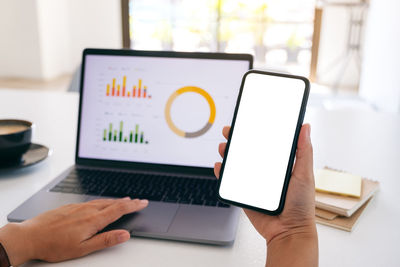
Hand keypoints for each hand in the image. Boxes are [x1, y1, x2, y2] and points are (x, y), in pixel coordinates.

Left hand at [0, 197, 147, 265]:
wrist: (30, 236)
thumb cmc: (54, 245)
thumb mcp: (83, 248)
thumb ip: (105, 240)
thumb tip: (125, 234)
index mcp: (93, 220)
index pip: (119, 209)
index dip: (133, 205)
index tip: (143, 202)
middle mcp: (87, 210)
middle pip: (113, 203)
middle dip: (128, 201)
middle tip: (138, 200)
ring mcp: (77, 207)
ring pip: (102, 201)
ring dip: (115, 200)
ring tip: (124, 200)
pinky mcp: (69, 206)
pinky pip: (91, 201)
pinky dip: (102, 201)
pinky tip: (100, 203)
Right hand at [214, 124, 317, 266]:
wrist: (288, 231)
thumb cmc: (301, 205)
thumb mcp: (304, 174)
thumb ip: (304, 151)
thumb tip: (306, 127)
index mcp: (280, 164)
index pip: (266, 143)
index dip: (256, 131)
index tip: (248, 121)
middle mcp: (265, 171)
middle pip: (248, 151)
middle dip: (237, 140)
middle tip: (231, 131)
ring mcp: (254, 182)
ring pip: (237, 164)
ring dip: (228, 154)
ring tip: (224, 147)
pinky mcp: (245, 193)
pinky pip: (231, 181)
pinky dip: (223, 173)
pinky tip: (220, 166)